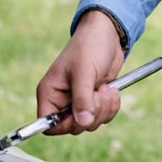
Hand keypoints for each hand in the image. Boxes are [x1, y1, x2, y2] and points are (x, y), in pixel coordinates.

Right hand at [34, 9, 126, 135]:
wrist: (109, 34)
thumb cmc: (90, 46)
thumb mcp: (84, 71)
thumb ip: (82, 98)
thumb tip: (83, 123)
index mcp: (50, 93)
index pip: (48, 124)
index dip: (65, 125)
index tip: (81, 115)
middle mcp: (62, 100)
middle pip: (73, 127)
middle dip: (92, 113)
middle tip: (99, 93)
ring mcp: (79, 101)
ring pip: (90, 123)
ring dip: (104, 109)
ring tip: (106, 89)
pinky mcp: (94, 100)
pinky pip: (102, 116)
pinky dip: (111, 107)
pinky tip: (112, 91)